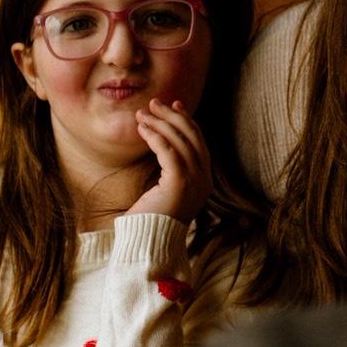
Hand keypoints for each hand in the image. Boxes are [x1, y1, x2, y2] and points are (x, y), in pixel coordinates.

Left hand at [128, 98, 212, 222]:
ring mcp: (194, 181)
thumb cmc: (152, 218)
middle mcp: (203, 178)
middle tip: (154, 103)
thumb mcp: (167, 189)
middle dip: (172, 116)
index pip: (199, 141)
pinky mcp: (179, 183)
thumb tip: (165, 143)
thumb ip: (172, 169)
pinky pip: (168, 151)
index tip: (173, 105)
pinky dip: (155, 136)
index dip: (187, 120)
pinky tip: (143, 129)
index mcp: (204, 179)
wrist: (149, 243)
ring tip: (142, 114)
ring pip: (179, 141)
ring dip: (160, 123)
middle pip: (191, 137)